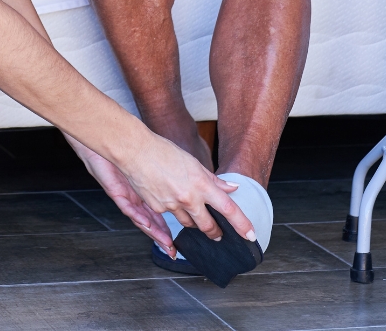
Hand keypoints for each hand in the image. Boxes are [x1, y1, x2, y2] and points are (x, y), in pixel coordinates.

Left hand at [66, 138, 174, 251]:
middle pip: (149, 224)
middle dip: (162, 238)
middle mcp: (134, 201)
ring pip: (139, 221)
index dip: (166, 229)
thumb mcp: (143, 168)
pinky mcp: (115, 193)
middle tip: (173, 250)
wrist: (103, 146)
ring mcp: (125, 199)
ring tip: (165, 242)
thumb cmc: (122, 155)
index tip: (178, 240)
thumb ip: (157, 178)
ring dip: (153, 232)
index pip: (156, 217)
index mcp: (141, 196)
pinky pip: (127, 208)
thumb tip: (177, 179)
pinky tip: (146, 223)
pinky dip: (137, 216)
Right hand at [112, 129, 255, 254]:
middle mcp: (189, 198)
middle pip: (209, 226)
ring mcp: (173, 205)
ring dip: (193, 222)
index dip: (242, 225)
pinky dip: (173, 211)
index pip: (229, 209)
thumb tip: (231, 188)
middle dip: (215, 233)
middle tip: (218, 234)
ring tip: (192, 213)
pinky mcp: (158, 209)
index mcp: (201, 184)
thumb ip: (212, 179)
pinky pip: (170, 216)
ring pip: (189, 224)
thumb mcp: (193, 162)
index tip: (251, 235)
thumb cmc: (163, 150)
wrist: (134, 150)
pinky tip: (168, 198)